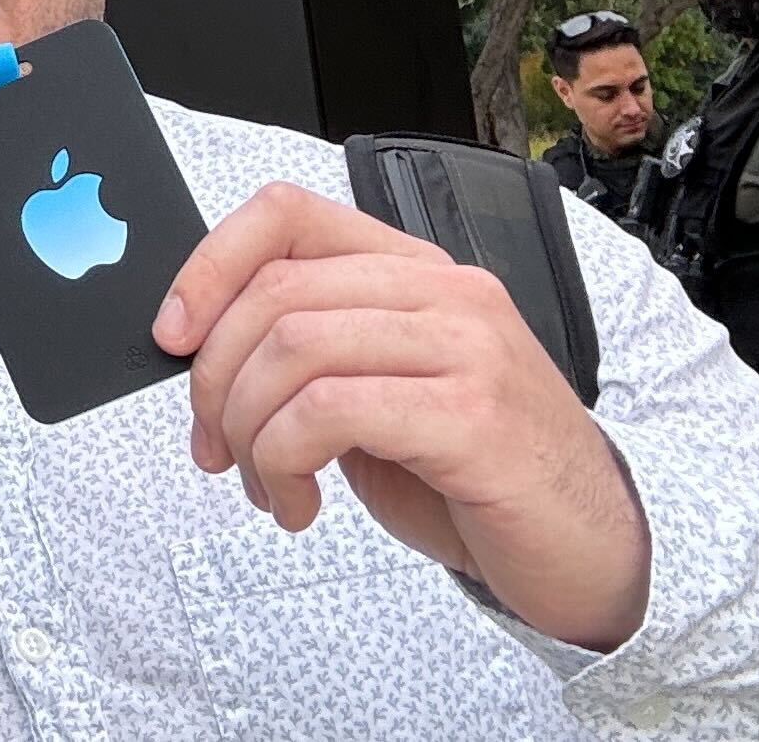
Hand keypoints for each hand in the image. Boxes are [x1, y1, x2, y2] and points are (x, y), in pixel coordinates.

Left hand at [157, 181, 649, 651]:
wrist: (587, 546)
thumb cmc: (475, 474)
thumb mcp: (380, 395)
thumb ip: (312, 357)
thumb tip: (196, 350)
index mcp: (414, 271)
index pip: (287, 213)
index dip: (207, 264)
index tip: (171, 335)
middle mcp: (444, 291)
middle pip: (274, 292)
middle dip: (213, 379)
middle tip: (215, 446)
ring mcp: (465, 347)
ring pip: (292, 349)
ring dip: (247, 430)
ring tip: (265, 484)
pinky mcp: (471, 415)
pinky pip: (329, 411)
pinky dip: (284, 462)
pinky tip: (298, 503)